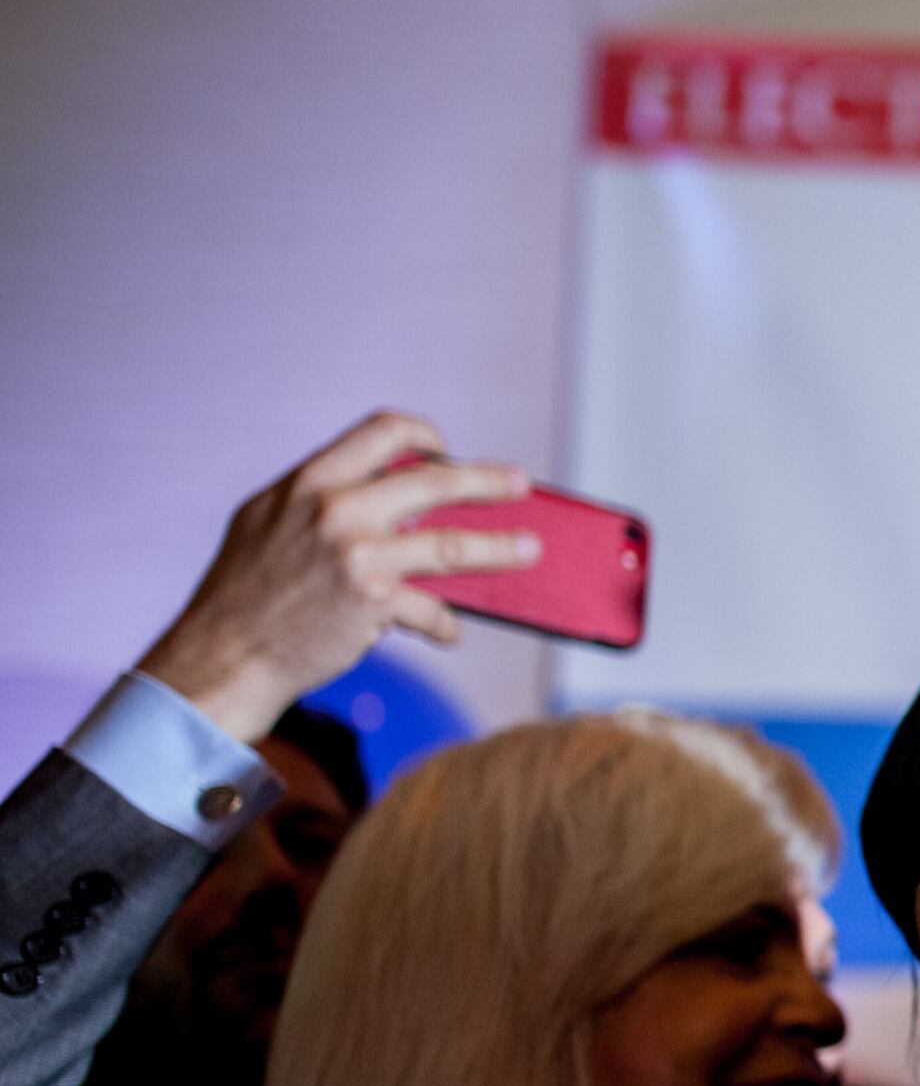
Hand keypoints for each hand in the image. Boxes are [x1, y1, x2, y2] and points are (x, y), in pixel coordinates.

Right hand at [135, 412, 537, 742]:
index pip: (381, 431)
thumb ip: (320, 500)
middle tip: (520, 484)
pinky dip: (444, 622)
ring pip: (453, 544)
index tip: (445, 449)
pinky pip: (432, 609)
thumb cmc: (243, 592)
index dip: (423, 436)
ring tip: (530, 549)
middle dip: (486, 480)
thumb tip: (381, 490)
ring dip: (499, 547)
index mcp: (310, 481)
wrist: (223, 653)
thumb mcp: (267, 522)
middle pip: (435, 480)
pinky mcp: (374, 601)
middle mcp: (336, 509)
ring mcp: (357, 554)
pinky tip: (450, 631)